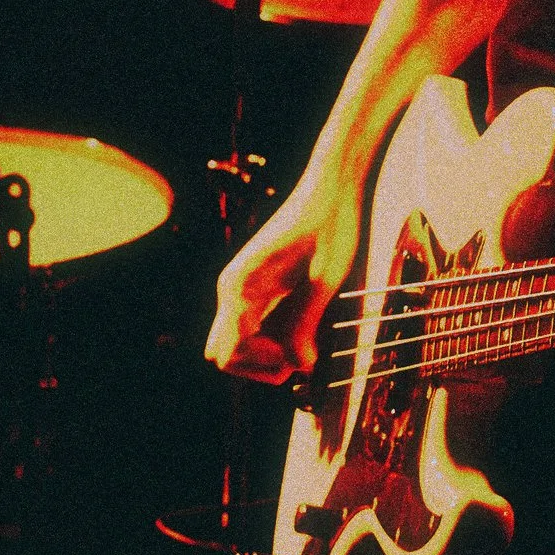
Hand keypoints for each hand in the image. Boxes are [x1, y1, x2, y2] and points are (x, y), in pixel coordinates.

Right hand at [206, 169, 363, 385]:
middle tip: (300, 353)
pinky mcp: (258, 287)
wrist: (331, 188)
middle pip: (224, 353)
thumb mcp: (324, 278)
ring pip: (238, 342)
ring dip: (268, 352)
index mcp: (241, 286)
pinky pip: (254, 327)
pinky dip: (275, 337)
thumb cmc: (330, 225)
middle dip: (258, 366)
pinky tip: (307, 325)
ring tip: (307, 339)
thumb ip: (306, 323)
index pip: (226, 353)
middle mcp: (233, 289)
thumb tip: (300, 366)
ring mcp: (243, 288)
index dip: (259, 366)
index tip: (295, 355)